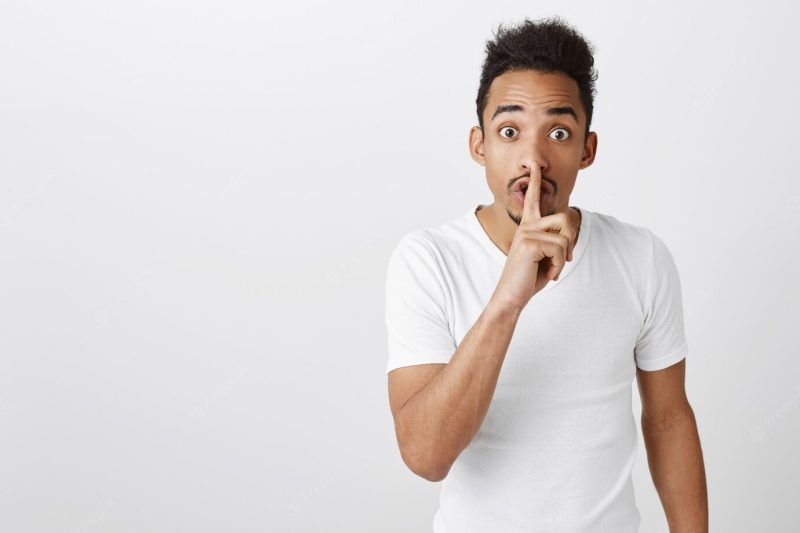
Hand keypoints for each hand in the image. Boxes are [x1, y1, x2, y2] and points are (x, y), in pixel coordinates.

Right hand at [490, 163, 576, 312]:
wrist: (512, 296)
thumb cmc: (528, 279)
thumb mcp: (546, 257)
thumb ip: (556, 241)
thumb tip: (569, 233)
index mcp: (528, 227)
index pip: (532, 199)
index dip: (534, 181)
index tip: (534, 165)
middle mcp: (526, 225)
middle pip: (565, 218)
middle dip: (571, 240)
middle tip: (564, 260)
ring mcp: (526, 232)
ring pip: (564, 236)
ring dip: (564, 257)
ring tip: (552, 269)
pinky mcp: (529, 242)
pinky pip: (560, 249)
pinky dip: (559, 266)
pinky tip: (549, 274)